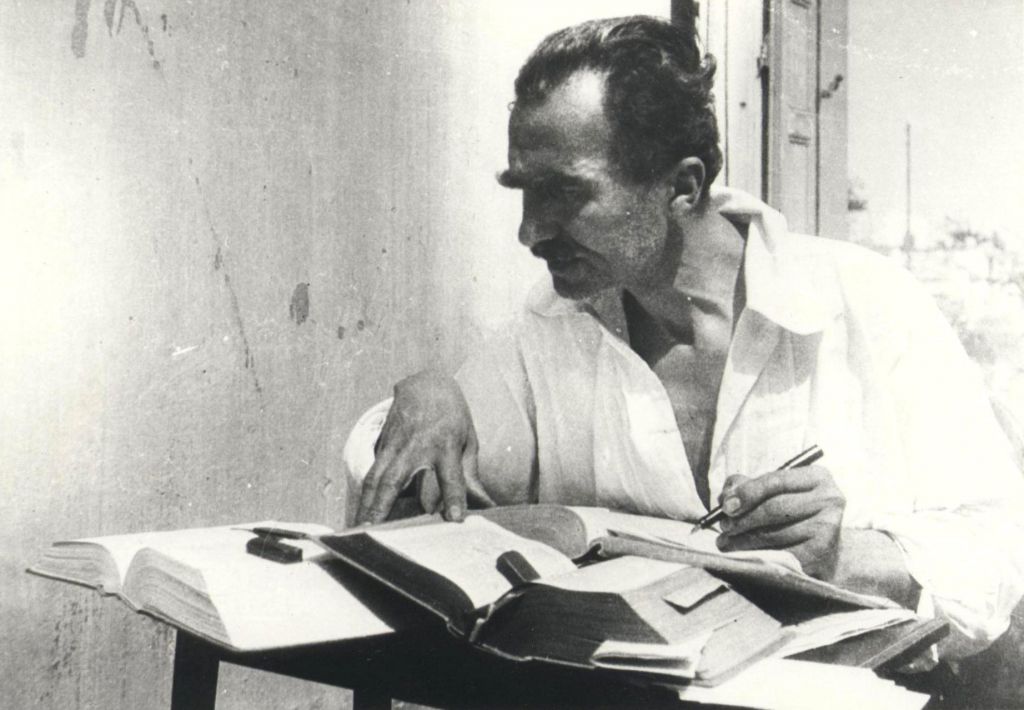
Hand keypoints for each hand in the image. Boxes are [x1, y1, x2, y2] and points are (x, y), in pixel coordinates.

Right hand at [356, 371, 477, 524]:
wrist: (426, 384)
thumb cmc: (451, 415)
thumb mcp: (468, 440)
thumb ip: (471, 475)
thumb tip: (486, 505)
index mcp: (445, 444)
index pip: (450, 476)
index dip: (454, 497)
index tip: (455, 520)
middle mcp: (415, 446)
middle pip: (395, 479)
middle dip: (383, 506)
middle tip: (375, 532)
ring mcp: (394, 446)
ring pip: (375, 478)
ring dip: (366, 505)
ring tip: (359, 530)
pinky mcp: (382, 446)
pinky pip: (372, 473)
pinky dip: (366, 495)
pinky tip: (361, 514)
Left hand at [715, 466, 845, 578]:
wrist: (827, 550)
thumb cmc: (794, 515)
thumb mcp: (775, 492)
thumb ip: (748, 486)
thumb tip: (727, 496)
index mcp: (817, 478)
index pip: (776, 481)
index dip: (747, 493)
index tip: (725, 505)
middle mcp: (829, 501)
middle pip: (774, 509)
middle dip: (742, 519)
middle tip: (723, 526)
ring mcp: (827, 530)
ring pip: (774, 535)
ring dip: (743, 541)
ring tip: (725, 543)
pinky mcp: (820, 556)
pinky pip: (779, 556)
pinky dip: (756, 556)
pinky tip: (743, 556)